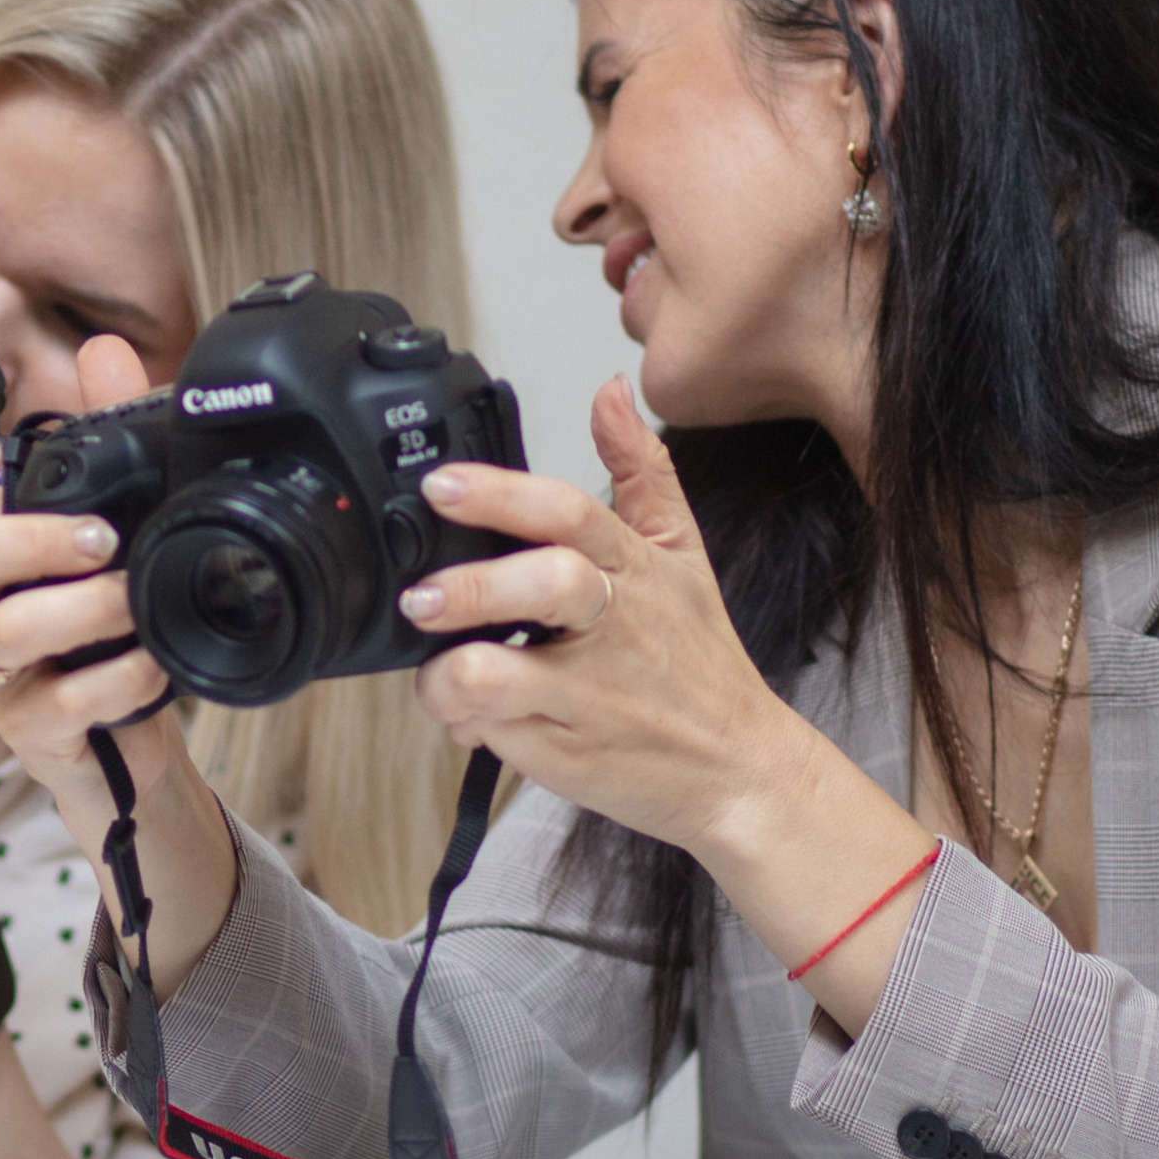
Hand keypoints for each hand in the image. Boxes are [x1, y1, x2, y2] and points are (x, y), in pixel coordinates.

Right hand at [0, 337, 179, 833]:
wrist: (132, 738)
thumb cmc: (107, 624)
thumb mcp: (113, 522)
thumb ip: (105, 429)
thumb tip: (101, 350)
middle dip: (28, 540)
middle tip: (101, 537)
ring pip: (2, 634)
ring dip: (81, 610)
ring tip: (134, 602)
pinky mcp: (27, 730)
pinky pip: (57, 703)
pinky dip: (116, 679)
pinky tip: (151, 664)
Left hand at [398, 376, 814, 856]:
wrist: (739, 767)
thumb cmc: (698, 660)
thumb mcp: (684, 554)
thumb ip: (642, 471)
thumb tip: (612, 391)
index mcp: (634, 568)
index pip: (568, 514)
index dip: (501, 495)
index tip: (442, 486)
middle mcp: (615, 625)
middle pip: (545, 584)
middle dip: (473, 588)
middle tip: (419, 598)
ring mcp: (590, 693)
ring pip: (499, 674)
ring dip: (451, 675)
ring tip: (442, 674)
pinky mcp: (566, 752)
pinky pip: (490, 732)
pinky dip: (465, 723)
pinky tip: (471, 715)